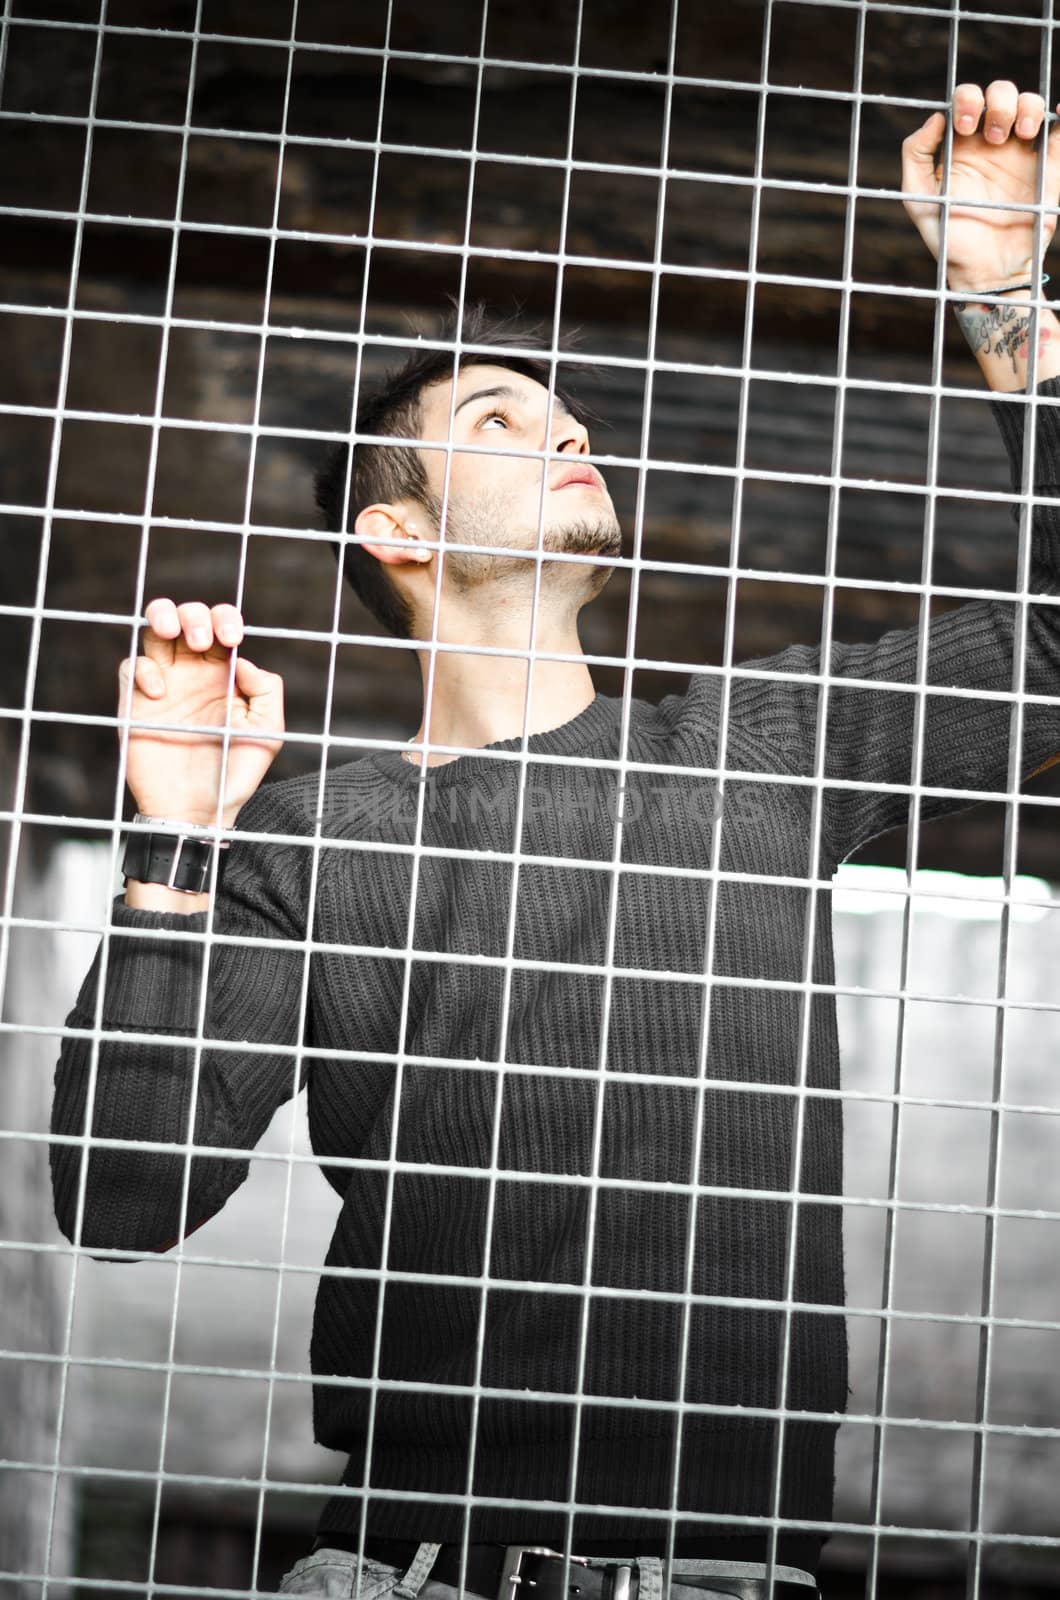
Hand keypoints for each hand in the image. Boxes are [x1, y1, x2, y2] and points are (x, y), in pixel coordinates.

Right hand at [117, 598, 283, 827]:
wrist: (197, 810)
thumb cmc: (234, 775)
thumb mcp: (268, 733)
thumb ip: (267, 691)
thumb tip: (243, 662)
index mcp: (225, 676)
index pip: (221, 627)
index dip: (225, 618)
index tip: (232, 638)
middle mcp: (193, 674)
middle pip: (186, 618)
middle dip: (194, 615)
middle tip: (203, 641)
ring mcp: (163, 685)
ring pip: (154, 630)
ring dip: (162, 617)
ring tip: (173, 631)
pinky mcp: (136, 703)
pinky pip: (132, 667)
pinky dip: (144, 669)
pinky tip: (160, 693)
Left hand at [902, 81, 1059, 292]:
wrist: (987, 272)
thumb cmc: (950, 240)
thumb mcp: (919, 200)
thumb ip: (916, 156)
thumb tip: (935, 117)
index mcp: (962, 146)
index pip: (967, 101)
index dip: (967, 100)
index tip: (965, 128)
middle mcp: (992, 143)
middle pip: (1001, 93)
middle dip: (999, 102)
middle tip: (995, 136)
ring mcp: (1022, 153)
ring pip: (1031, 104)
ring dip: (1027, 106)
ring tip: (1020, 134)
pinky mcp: (1048, 166)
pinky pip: (1059, 131)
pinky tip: (1057, 114)